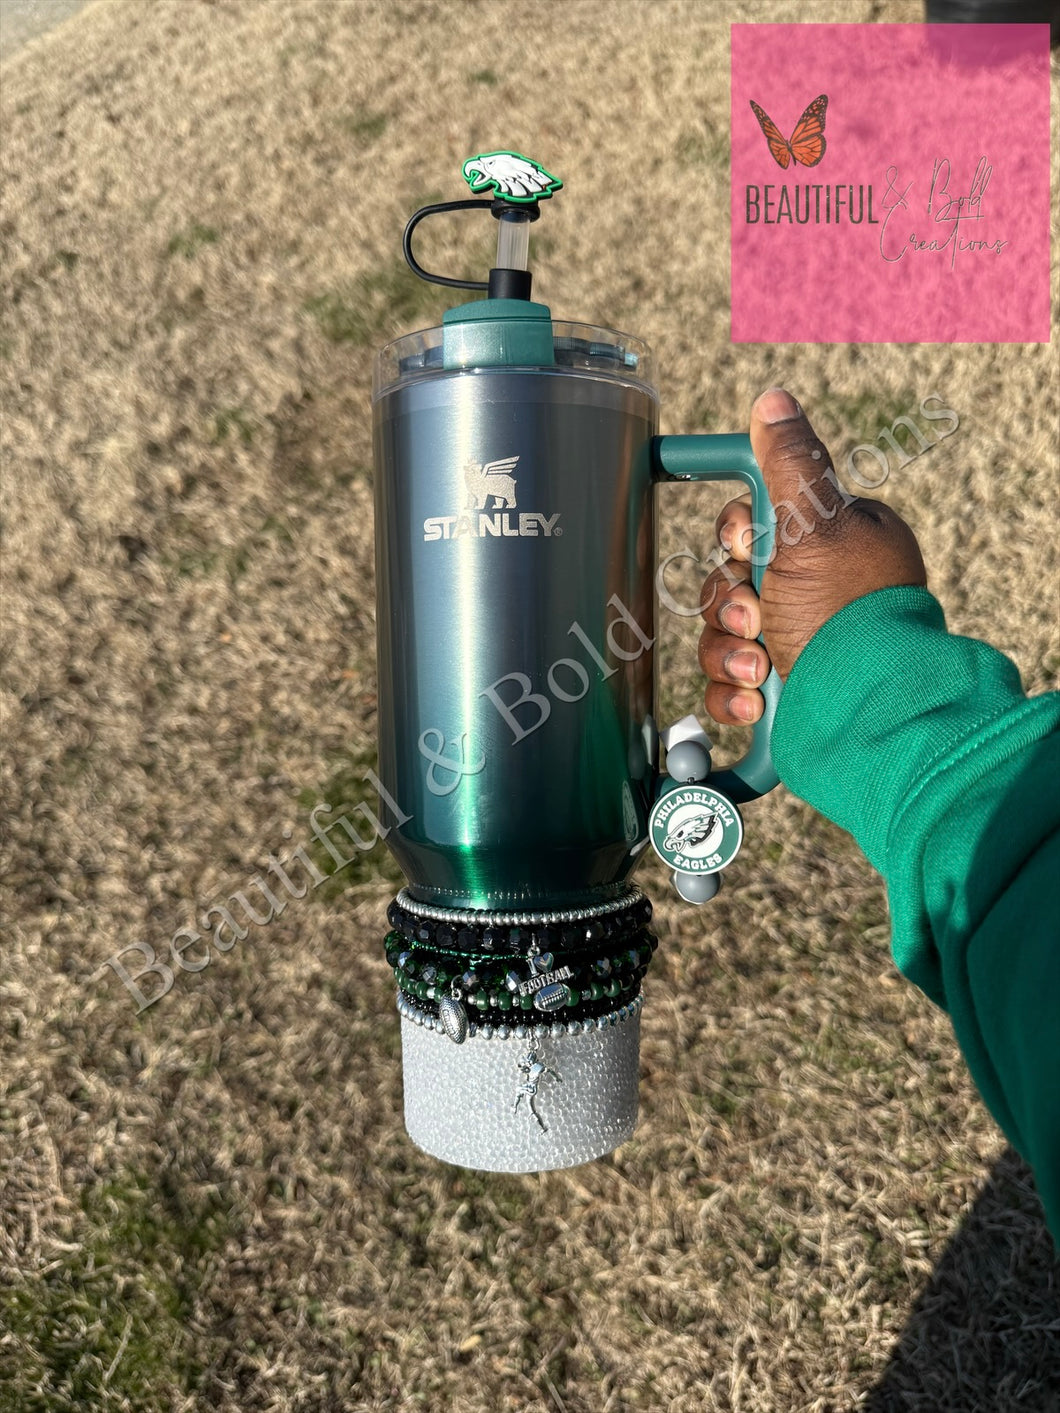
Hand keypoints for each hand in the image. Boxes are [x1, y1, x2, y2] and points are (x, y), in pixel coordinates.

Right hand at [698, 388, 926, 724]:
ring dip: (729, 650)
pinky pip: (728, 682)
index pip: (758, 518)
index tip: (742, 543)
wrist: (866, 717)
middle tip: (754, 616)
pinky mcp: (780, 693)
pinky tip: (755, 699)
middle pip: (730, 577)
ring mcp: (797, 643)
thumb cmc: (847, 617)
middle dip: (729, 602)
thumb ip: (790, 465)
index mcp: (835, 544)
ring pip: (724, 631)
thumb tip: (774, 402)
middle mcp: (818, 591)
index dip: (737, 532)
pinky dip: (733, 692)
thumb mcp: (817, 526)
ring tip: (761, 668)